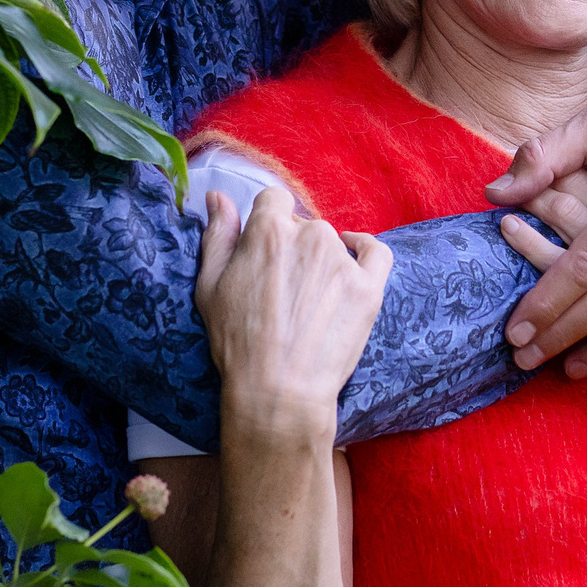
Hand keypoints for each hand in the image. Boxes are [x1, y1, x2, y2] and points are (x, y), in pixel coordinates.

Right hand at [195, 188, 393, 444]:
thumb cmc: (237, 342)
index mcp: (269, 229)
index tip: (264, 252)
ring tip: (309, 300)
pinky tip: (355, 257)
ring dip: (323, 260)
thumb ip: (217, 235)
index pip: (273, 200)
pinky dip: (365, 249)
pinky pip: (376, 252)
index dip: (267, 223)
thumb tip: (218, 196)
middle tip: (283, 289)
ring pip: (333, 242)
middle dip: (292, 248)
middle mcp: (310, 234)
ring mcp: (343, 260)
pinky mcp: (369, 286)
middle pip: (302, 225)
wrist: (280, 390)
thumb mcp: (210, 286)